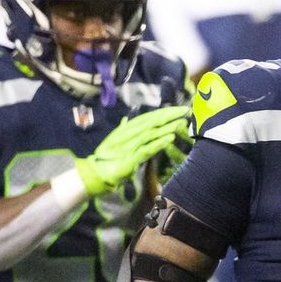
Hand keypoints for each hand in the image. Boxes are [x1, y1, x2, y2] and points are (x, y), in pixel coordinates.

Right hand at [75, 105, 191, 196]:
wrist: (95, 173)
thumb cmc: (105, 158)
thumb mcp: (114, 141)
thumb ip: (121, 130)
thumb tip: (126, 120)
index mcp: (126, 129)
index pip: (148, 117)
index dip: (163, 112)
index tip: (177, 109)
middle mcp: (129, 134)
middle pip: (152, 122)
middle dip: (169, 115)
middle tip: (185, 111)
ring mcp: (130, 145)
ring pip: (152, 133)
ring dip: (167, 127)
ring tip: (181, 122)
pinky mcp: (131, 158)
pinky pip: (147, 149)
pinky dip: (159, 143)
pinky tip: (170, 138)